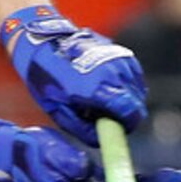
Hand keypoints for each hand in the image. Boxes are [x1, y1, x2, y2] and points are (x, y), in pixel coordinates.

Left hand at [0, 5, 147, 143]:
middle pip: (136, 103)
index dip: (127, 126)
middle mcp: (114, 71)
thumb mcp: (57, 109)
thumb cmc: (45, 76)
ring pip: (137, 89)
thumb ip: (82, 128)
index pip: (130, 112)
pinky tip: (107, 87)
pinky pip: (133, 76)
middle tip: (106, 118)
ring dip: (126, 99)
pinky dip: (126, 85)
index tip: (117, 131)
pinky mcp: (121, 52)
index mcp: (97, 87)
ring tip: (102, 100)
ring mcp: (119, 59)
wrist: (43, 41)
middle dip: (126, 115)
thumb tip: (101, 140)